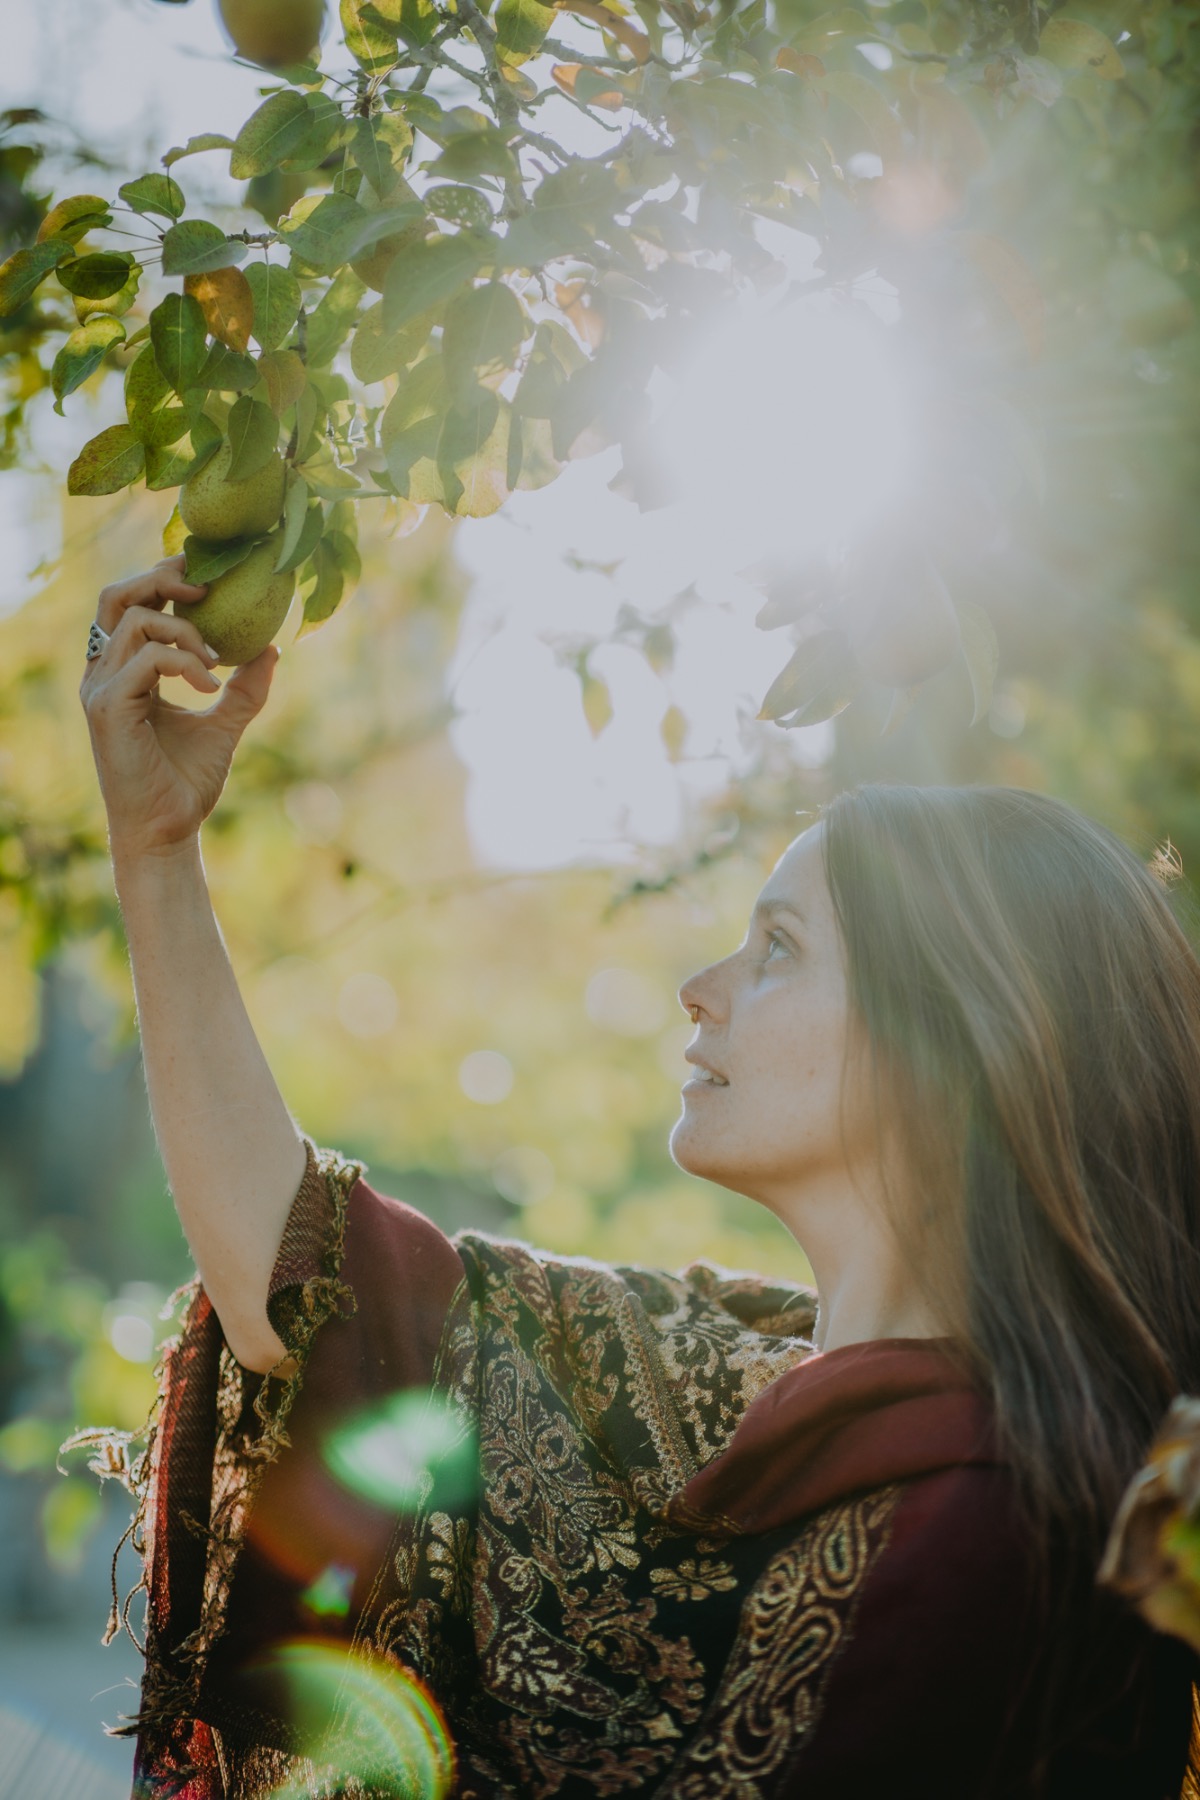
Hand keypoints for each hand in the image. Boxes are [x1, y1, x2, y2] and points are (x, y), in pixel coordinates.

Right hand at [80, 554, 279, 864]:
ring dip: (186, 632)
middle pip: (116, 596)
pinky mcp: (108, 707)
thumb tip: (272, 646)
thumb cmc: (186, 782)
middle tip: (206, 589)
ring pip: (135, 621)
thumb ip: (244, 687)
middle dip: (161, 580)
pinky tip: (210, 686)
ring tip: (217, 662)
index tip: (206, 579)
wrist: (168, 830)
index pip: (130, 605)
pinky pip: (147, 658)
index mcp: (123, 671)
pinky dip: (185, 662)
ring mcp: (101, 689)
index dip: (162, 580)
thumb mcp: (225, 723)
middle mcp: (104, 674)